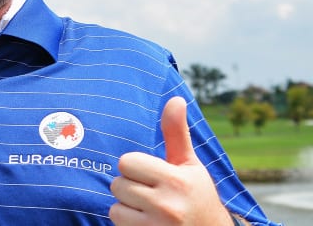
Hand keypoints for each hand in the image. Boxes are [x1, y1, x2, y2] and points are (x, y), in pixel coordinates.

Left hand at [109, 97, 230, 224]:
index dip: (136, 168)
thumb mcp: (190, 166)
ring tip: (150, 211)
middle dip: (131, 188)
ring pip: (115, 207)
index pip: (127, 162)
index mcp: (177, 181)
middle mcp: (167, 205)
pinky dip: (127, 223)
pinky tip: (147, 223)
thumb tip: (175, 99)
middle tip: (153, 196)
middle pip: (118, 184)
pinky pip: (117, 223)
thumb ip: (177, 134)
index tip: (152, 176)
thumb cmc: (197, 198)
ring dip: (127, 208)